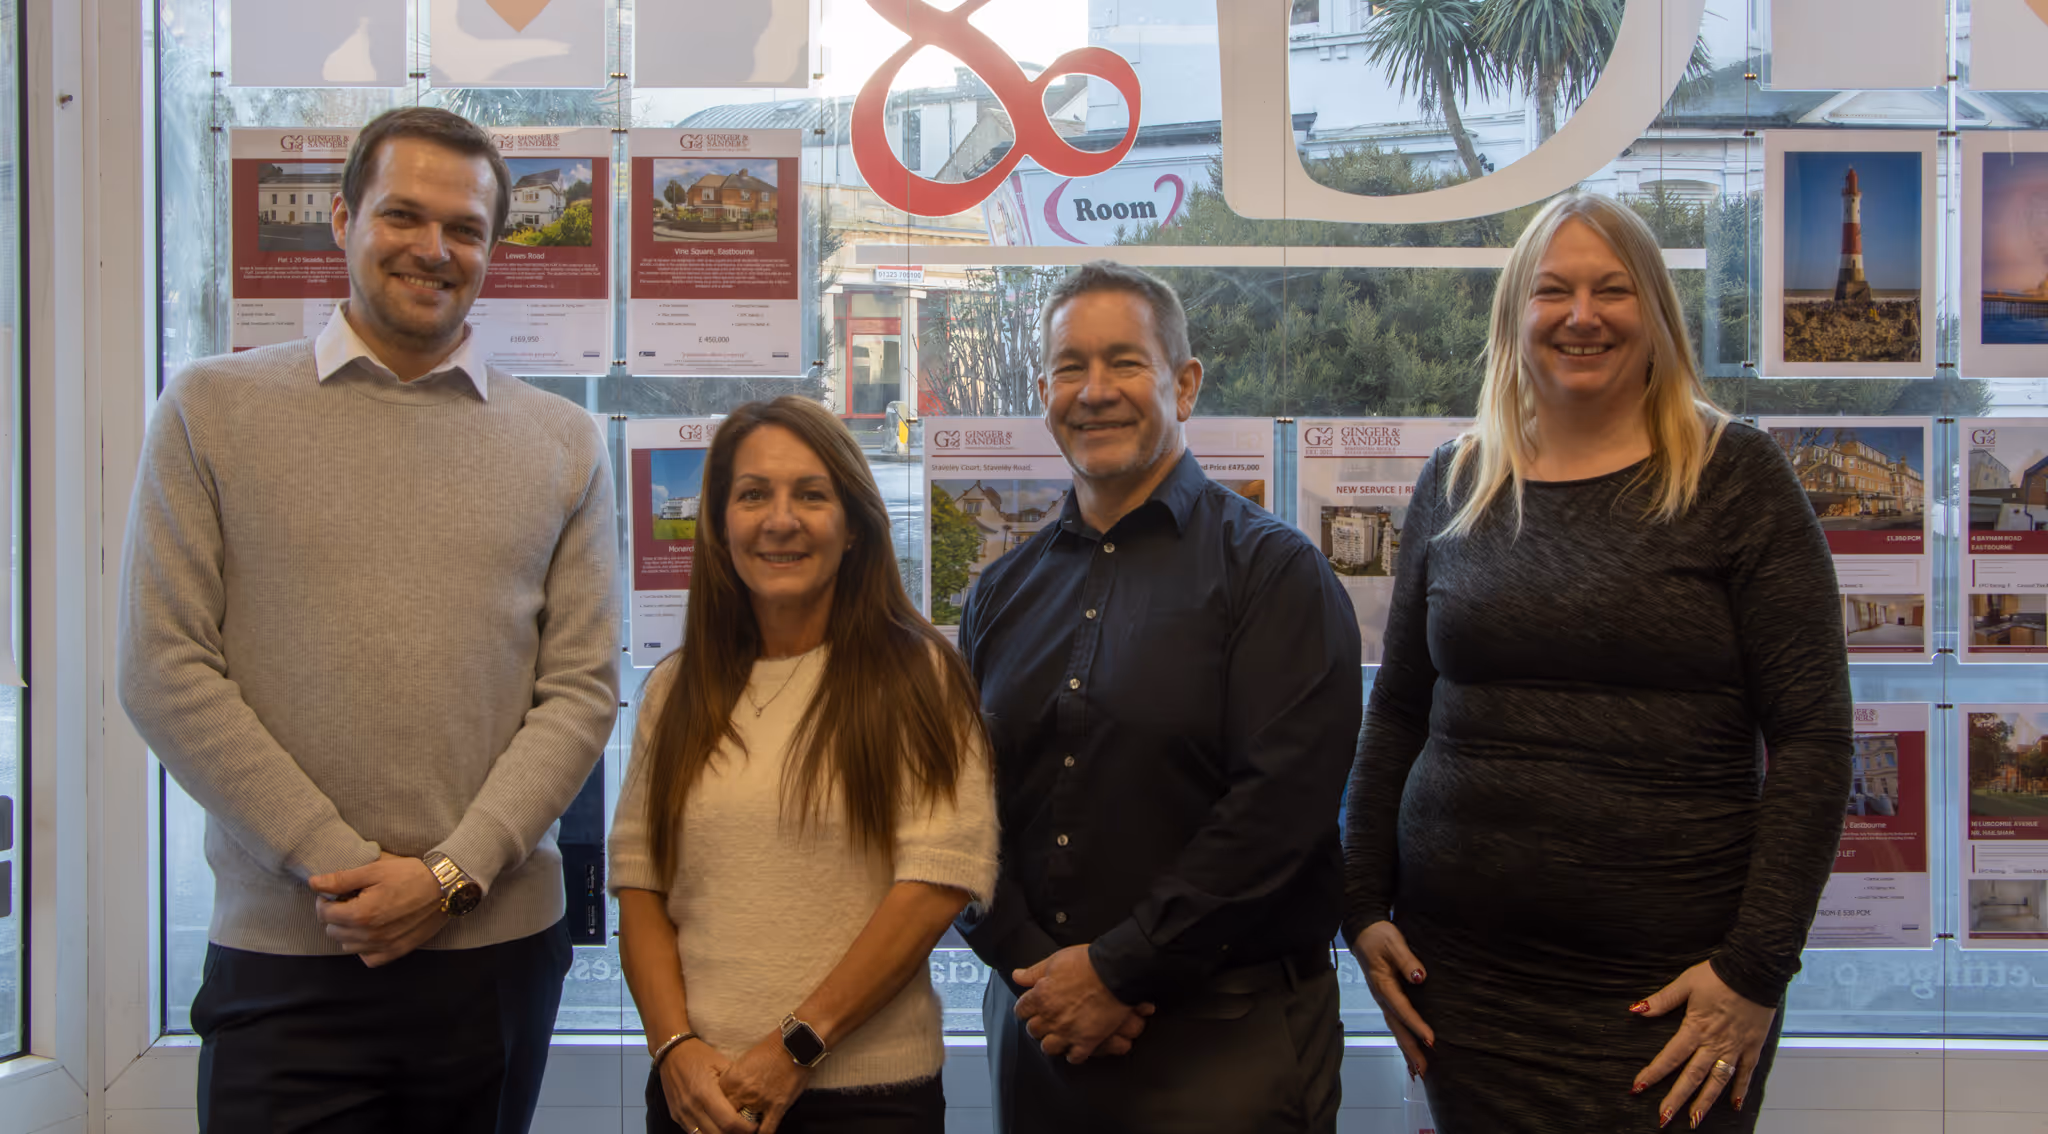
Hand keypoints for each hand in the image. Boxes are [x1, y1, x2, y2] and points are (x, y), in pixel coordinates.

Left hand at [308, 852, 446, 966]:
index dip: (325, 900)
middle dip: (335, 915)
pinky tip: (372, 931)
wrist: (446, 887)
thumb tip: (315, 883)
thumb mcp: (375, 869)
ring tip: (361, 914)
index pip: (324, 913)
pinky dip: (364, 948)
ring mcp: (383, 946)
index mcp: (361, 913)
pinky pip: (368, 958)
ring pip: (347, 947)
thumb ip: (342, 879)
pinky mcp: (396, 951)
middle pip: (332, 931)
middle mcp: (369, 935)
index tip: (336, 892)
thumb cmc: (411, 874)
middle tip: (350, 900)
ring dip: (347, 932)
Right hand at [657, 1039, 751, 1133]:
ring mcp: (682, 1114)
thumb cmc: (698, 1055)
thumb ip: (734, 1083)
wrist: (671, 1052)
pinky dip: (707, 1132)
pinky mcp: (676, 1116)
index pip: (728, 1121)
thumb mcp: (720, 1063)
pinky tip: (717, 1127)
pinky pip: (693, 1133)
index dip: (744, 1128)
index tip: (754, 1127)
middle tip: (746, 1130)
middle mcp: (692, 1107)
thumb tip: (751, 1098)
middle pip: (717, 1133)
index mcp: (705, 1092)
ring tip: (732, 1130)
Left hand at [717, 1032, 813, 1132]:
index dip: (718, 1108)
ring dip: (744, 1129)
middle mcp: (742, 1092)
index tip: (720, 1112)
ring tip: (745, 1130)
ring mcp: (759, 1101)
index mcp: (731, 1079)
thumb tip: (730, 1091)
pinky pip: (766, 1130)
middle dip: (728, 1121)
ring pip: (744, 1127)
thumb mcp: (745, 1060)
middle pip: (727, 1116)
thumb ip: (735, 1078)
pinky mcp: (777, 1107)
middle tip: (732, 1122)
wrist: (794, 1044)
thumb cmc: (772, 1048)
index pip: (716, 1102)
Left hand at [1012, 945, 1154, 1064]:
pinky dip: (1074, 1054)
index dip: (1026, 1009)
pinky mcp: (1087, 1041)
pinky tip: (1077, 1047)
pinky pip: (1074, 1057)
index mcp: (1041, 996)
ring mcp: (1068, 1031)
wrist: (1116, 972)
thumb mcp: (1056, 961)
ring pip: (1049, 1047)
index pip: (1021, 1011)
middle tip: (1047, 1021)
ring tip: (1060, 1036)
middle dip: (1038, 1026)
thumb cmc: (1087, 963)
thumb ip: (1034, 972)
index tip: (1033, 1008)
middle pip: (1034, 1030)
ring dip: (1053, 1042)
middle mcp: (1051, 1017)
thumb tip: (1017, 976)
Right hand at [1350, 920, 1434, 1079]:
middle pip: (1397, 1028)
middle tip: (1424, 1069)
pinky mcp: (1387, 1000)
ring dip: (1407, 1051)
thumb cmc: (1379, 936)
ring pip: (1396, 1030)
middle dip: (1410, 1049)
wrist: (1364, 932)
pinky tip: (1410, 1054)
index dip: (1417, 1025)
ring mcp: (1383, 1001)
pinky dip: (1403, 1041)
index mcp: (1384, 985)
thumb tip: (1419, 977)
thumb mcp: (1394, 942)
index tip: (1431, 1040)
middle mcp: (1382, 997)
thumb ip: (1407, 960)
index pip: (1402, 1009)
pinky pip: (1395, 1024)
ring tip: (1418, 1071)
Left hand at [1631, 960, 1777, 1127]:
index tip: (1638, 1087)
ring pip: (1717, 1081)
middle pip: (1692, 1076)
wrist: (1754, 970)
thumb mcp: (1685, 983)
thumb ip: (1662, 1000)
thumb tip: (1637, 1010)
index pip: (1670, 1056)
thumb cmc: (1719, 974)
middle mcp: (1714, 1043)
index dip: (1653, 1073)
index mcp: (1695, 1028)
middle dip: (1677, 1099)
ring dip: (1705, 1101)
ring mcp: (1735, 1047)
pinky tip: (1734, 1106)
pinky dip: (1740, 1090)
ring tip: (1694, 1120)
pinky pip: (1746, 1073)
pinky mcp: (1752, 1046)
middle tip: (1664, 1118)